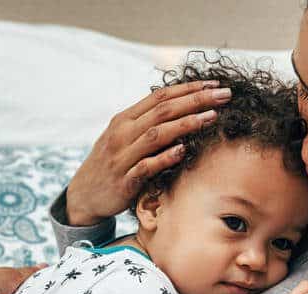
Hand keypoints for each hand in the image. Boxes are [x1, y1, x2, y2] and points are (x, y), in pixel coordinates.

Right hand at [66, 81, 231, 224]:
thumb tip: (181, 108)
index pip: (160, 96)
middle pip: (163, 111)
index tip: (215, 84)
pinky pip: (146, 167)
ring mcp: (122, 157)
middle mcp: (122, 133)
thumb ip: (147, 123)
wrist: (83, 195)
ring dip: (186, 124)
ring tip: (211, 117)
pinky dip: (165, 158)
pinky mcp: (124, 180)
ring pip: (156, 135)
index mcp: (124, 119)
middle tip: (224, 95)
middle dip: (195, 100)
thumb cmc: (111, 164)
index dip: (188, 88)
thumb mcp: (123, 138)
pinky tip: (183, 151)